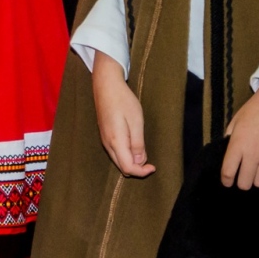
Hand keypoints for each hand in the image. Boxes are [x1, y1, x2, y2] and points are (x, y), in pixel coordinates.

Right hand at [93, 54, 154, 177]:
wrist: (106, 85)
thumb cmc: (123, 101)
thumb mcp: (136, 122)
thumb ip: (138, 144)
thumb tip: (140, 161)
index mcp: (116, 142)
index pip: (128, 167)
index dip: (142, 172)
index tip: (153, 166)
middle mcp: (107, 144)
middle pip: (121, 167)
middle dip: (137, 169)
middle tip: (151, 162)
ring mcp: (104, 139)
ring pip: (118, 160)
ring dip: (131, 162)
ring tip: (143, 153)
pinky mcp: (105, 134)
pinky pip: (115, 152)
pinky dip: (126, 155)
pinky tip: (134, 145)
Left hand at [221, 81, 258, 188]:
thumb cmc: (253, 111)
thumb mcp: (234, 122)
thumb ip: (229, 140)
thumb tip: (226, 156)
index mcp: (237, 144)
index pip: (228, 173)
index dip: (226, 181)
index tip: (227, 182)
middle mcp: (252, 154)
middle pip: (245, 184)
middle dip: (242, 183)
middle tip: (243, 176)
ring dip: (257, 179)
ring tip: (256, 171)